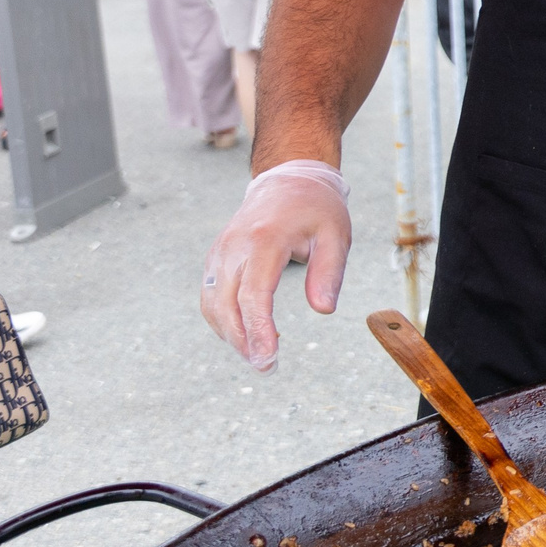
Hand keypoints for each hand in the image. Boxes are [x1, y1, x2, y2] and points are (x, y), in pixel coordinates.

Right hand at [202, 160, 352, 370]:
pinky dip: (222, 319)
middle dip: (242, 341)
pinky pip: (210, 295)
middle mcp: (234, 247)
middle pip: (224, 305)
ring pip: (211, 303)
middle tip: (265, 367)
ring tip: (257, 355)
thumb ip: (329, 273)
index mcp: (264, 240)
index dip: (258, 331)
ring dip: (229, 334)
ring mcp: (220, 252)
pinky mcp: (216, 258)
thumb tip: (324, 310)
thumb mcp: (336, 235)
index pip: (253, 295)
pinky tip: (245, 333)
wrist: (288, 179)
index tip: (267, 359)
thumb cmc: (316, 208)